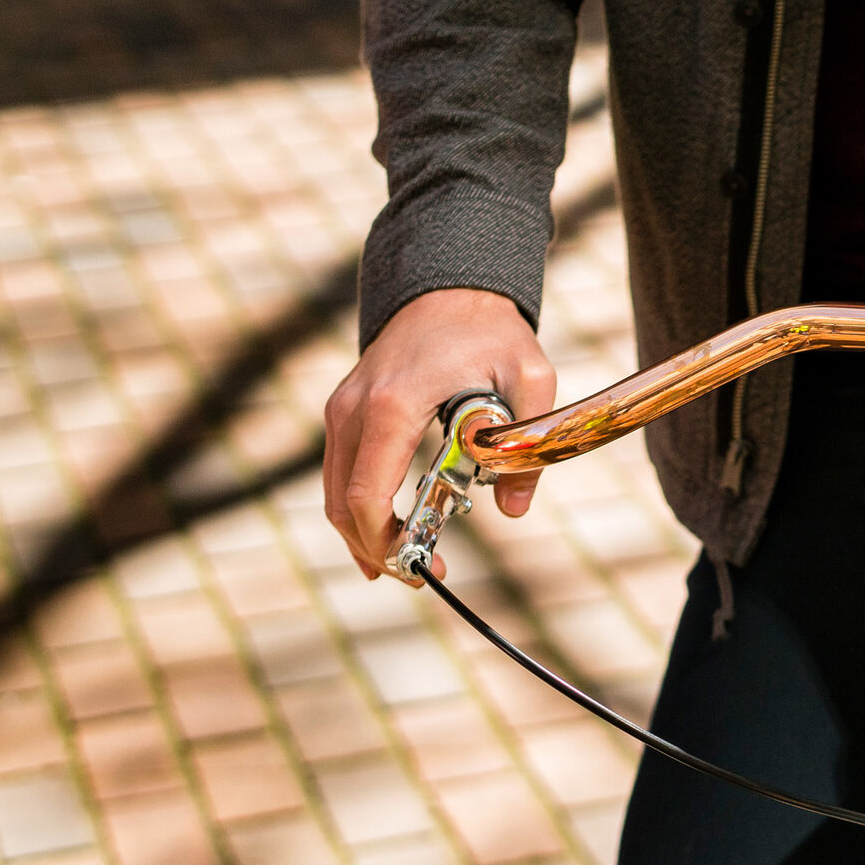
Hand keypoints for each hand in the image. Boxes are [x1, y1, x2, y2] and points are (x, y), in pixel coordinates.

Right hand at [322, 288, 556, 579]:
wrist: (449, 287)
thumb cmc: (489, 331)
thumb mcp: (530, 379)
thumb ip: (525, 445)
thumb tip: (516, 509)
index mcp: (393, 405)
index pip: (367, 492)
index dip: (387, 542)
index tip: (422, 568)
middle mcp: (354, 408)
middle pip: (342, 503)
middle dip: (376, 550)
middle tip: (422, 578)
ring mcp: (342, 409)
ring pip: (334, 492)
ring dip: (363, 535)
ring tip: (406, 565)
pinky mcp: (345, 410)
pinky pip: (340, 472)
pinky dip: (356, 508)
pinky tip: (385, 534)